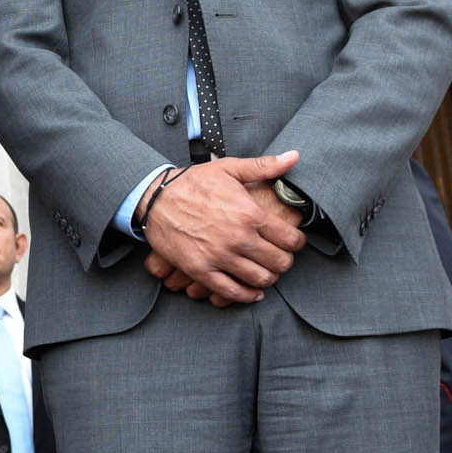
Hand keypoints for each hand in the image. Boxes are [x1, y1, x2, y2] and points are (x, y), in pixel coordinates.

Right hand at [141, 152, 304, 305]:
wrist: (155, 198)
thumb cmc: (192, 183)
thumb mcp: (229, 168)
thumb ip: (264, 166)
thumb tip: (294, 157)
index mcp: (249, 213)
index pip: (291, 240)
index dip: (297, 243)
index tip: (292, 242)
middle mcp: (238, 238)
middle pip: (280, 263)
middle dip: (284, 261)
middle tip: (279, 257)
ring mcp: (219, 256)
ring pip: (260, 280)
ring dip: (268, 278)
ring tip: (265, 271)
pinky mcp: (201, 270)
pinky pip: (232, 292)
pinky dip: (247, 295)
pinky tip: (251, 291)